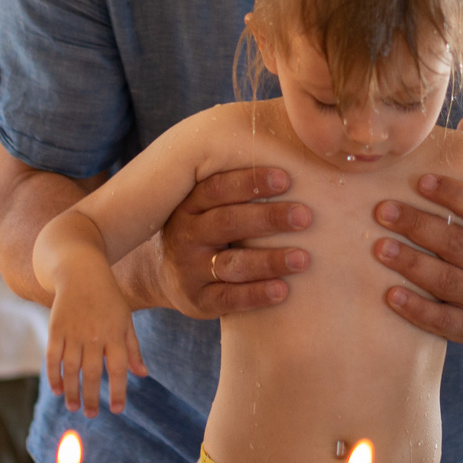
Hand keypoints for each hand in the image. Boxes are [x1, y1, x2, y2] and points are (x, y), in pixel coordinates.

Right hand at [48, 272, 147, 413]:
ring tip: (73, 407)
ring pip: (71, 368)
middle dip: (91, 397)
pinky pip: (53, 357)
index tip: (116, 409)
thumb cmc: (108, 300)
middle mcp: (95, 335)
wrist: (81, 272)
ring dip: (72, 390)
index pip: (118, 368)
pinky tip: (57, 389)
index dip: (118, 390)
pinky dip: (54, 375)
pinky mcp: (56, 328)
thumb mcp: (125, 320)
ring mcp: (74, 332)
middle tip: (90, 415)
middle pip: (92, 372)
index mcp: (115, 333)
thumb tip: (142, 375)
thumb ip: (132, 349)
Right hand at [152, 166, 310, 318]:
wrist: (157, 274)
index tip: (285, 178)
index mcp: (189, 205)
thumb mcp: (203, 207)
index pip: (217, 189)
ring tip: (303, 259)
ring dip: (269, 261)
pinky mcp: (198, 300)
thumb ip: (234, 191)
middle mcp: (186, 235)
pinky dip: (256, 295)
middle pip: (227, 223)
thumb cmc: (200, 230)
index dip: (250, 182)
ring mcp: (189, 270)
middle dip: (268, 218)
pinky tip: (283, 291)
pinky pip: (229, 299)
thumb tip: (292, 162)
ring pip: (232, 264)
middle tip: (304, 216)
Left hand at [373, 118, 462, 344]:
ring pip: (445, 281)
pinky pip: (440, 320)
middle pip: (457, 245)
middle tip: (382, 210)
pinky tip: (388, 295)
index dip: (455, 195)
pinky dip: (415, 308)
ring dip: (411, 264)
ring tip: (379, 248)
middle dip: (418, 226)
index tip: (421, 180)